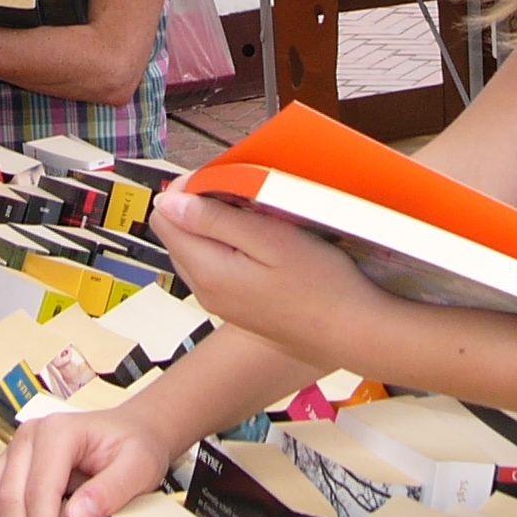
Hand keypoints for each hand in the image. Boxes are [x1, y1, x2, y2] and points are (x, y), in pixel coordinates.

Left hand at [150, 188, 377, 365]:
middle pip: (177, 234)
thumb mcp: (269, 239)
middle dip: (200, 208)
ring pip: (196, 250)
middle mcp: (205, 291)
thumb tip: (168, 203)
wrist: (352, 333)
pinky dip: (229, 248)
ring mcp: (221, 303)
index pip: (164, 218)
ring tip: (257, 218)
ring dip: (216, 227)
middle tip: (244, 198)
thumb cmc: (320, 284)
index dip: (187, 191)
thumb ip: (214, 220)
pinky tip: (262, 244)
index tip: (222, 182)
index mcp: (207, 272)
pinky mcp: (238, 309)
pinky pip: (216, 267)